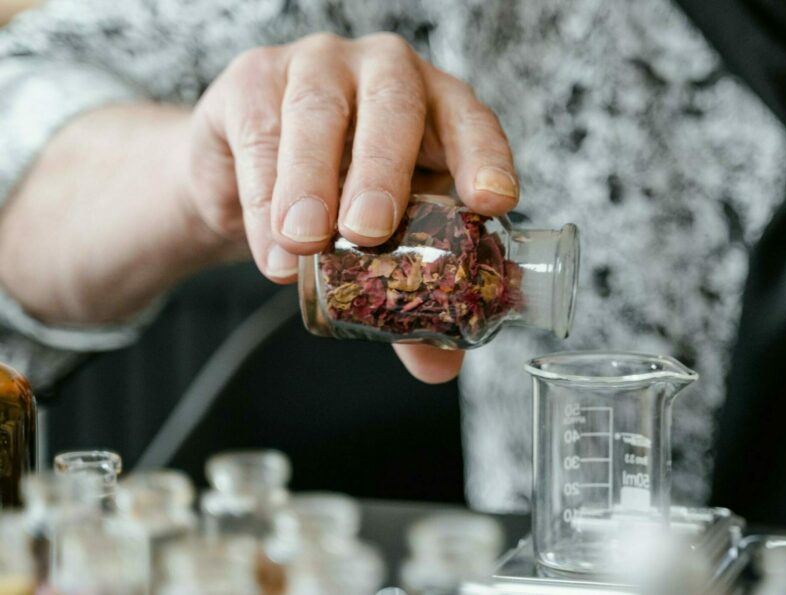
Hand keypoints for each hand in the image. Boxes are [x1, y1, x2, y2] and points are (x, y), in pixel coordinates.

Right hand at [0, 32, 517, 383]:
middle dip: (383, 172)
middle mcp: (385, 72)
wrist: (246, 173)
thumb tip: (439, 367)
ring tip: (305, 242)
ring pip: (317, 116)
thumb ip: (413, 298)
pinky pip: (259, 136)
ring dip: (310, 184)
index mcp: (439, 107)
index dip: (485, 160)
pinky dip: (262, 197)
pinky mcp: (253, 80)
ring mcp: (318, 66)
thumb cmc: (339, 195)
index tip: (490, 203)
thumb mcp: (386, 242)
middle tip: (369, 232)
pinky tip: (271, 242)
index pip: (472, 123)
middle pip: (393, 109)